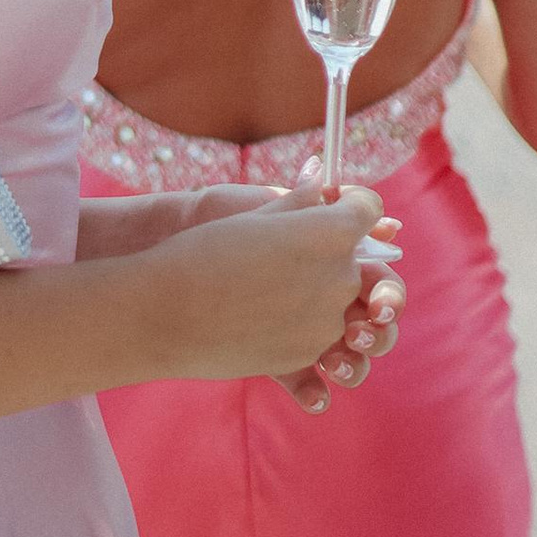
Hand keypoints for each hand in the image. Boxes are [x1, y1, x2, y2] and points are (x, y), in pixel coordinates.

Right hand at [155, 186, 403, 404]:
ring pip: (344, 305)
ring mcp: (327, 323)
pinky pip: (322, 341)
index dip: (354, 204)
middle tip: (298, 251)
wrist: (167, 311)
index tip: (337, 204)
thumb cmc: (204, 251)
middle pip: (361, 262)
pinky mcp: (307, 355)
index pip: (369, 209)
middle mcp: (340, 278)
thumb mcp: (256, 214)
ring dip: (325, 297)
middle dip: (337, 256)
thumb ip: (299, 201)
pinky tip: (268, 318)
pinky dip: (304, 328)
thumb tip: (320, 181)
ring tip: (283, 292)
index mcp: (331, 232)